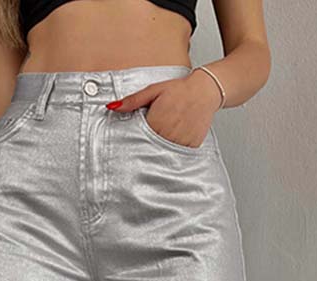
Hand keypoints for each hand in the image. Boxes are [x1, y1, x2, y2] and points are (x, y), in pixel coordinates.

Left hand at [106, 69, 221, 148]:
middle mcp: (167, 135)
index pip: (138, 139)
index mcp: (155, 123)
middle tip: (149, 141)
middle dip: (146, 146)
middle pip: (150, 148)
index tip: (132, 143)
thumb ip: (132, 101)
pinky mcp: (191, 146)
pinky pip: (178, 154)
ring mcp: (180, 142)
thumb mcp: (153, 90)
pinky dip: (174, 150)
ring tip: (164, 137)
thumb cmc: (178, 89)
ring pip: (164, 154)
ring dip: (160, 150)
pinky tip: (174, 141)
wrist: (205, 90)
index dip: (135, 140)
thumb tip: (111, 106)